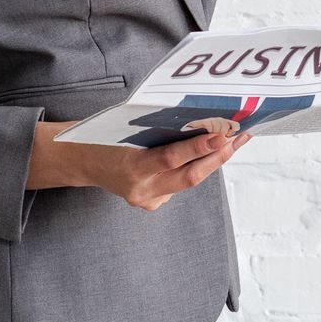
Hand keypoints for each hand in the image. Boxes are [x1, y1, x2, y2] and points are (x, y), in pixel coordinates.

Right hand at [31, 120, 250, 210]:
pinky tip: (213, 153)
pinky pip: (179, 184)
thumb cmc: (105, 136)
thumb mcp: (126, 127)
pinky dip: (196, 167)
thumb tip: (198, 118)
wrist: (82, 160)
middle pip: (189, 177)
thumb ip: (157, 128)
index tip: (222, 135)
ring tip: (235, 142)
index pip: (171, 158)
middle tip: (238, 138)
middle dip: (217, 157)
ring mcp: (147, 199)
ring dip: (213, 161)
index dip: (198, 147)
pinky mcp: (152, 203)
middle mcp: (141, 189)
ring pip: (188, 181)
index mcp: (131, 167)